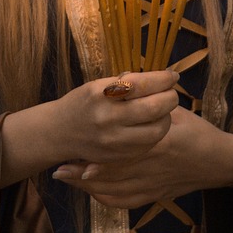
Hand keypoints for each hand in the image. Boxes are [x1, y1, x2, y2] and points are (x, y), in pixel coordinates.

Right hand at [0, 70, 178, 183]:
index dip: (164, 78)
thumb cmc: (83, 103)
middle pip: (155, 108)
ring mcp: (113, 140)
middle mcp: (108, 118)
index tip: (172, 76)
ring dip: (166, 117)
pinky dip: (155, 133)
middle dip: (170, 97)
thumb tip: (161, 78)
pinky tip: (151, 124)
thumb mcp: (99, 85)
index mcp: (103, 94)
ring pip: (157, 130)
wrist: (60, 132)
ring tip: (162, 109)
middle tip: (171, 92)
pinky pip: (148, 145)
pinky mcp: (118, 156)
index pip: (144, 84)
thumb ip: (128, 82)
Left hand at [51, 106, 232, 209]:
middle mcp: (152, 165)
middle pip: (110, 173)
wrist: (219, 161)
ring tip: (68, 179)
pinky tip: (93, 191)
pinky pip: (126, 201)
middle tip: (60, 169)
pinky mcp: (156, 195)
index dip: (93, 153)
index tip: (71, 151)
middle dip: (82, 172)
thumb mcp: (175, 111)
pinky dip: (107, 198)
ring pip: (114, 189)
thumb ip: (149, 100)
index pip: (119, 149)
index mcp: (157, 141)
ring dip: (89, 186)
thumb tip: (123, 81)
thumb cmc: (197, 131)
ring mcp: (153, 183)